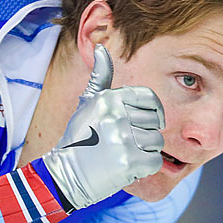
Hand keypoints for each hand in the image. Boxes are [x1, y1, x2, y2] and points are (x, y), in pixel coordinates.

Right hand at [43, 43, 164, 209]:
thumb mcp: (88, 103)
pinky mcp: (129, 162)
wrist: (66, 174)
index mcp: (109, 98)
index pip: (150, 98)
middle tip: (123, 143)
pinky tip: (126, 167)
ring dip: (144, 152)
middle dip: (143, 135)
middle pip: (154, 122)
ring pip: (156, 142)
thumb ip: (100, 77)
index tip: (148, 122)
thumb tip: (101, 48)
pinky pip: (154, 161)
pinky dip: (143, 168)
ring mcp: (123, 139)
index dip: (153, 111)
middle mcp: (117, 116)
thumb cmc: (80, 138)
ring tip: (123, 154)